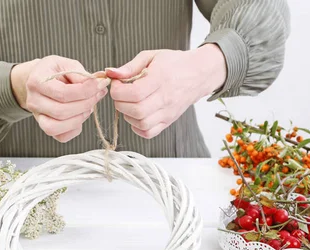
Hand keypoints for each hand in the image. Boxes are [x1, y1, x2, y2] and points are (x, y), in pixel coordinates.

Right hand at [11, 56, 109, 142]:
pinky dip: (75, 129)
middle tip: (98, 94)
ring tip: (89, 106)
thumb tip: (96, 84)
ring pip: (58, 127)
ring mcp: (38, 116)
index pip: (63, 93)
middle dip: (86, 104)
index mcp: (36, 82)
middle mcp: (34, 101)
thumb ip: (79, 73)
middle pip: (61, 112)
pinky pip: (61, 136)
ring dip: (79, 118)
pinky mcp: (45, 126)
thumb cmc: (55, 71)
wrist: (41, 80)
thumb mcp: (66, 64)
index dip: (86, 91)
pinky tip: (80, 116)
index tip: (100, 84)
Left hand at [106, 44, 226, 138]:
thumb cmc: (174, 63)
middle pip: (136, 110)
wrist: (198, 74)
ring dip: (127, 115)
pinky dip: (137, 127)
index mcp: (160, 79)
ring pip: (141, 123)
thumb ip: (129, 66)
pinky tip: (136, 115)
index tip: (117, 84)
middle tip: (121, 94)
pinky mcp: (168, 121)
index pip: (134, 93)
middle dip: (120, 103)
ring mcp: (168, 112)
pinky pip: (149, 133)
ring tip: (129, 103)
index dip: (118, 90)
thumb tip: (110, 73)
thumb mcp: (151, 57)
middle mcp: (165, 98)